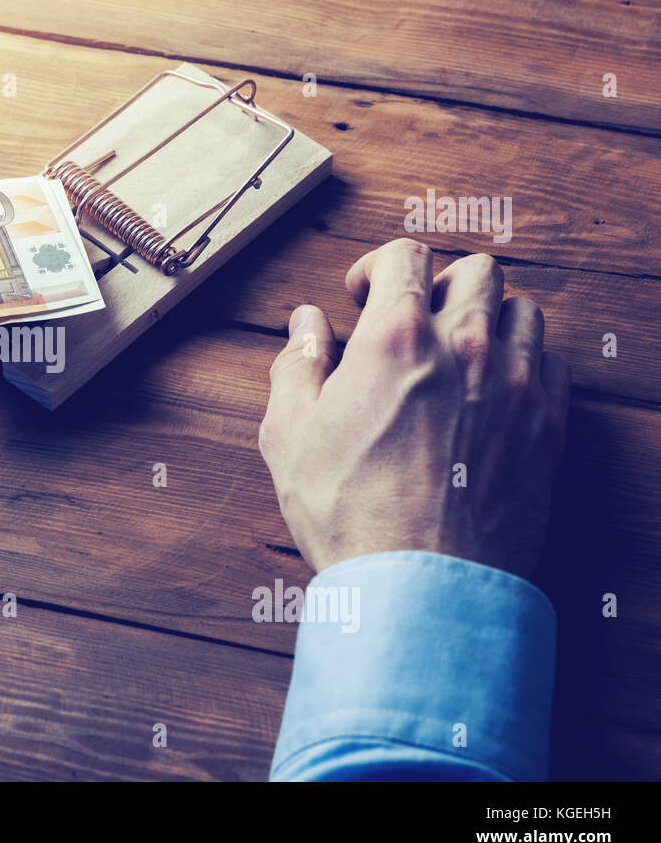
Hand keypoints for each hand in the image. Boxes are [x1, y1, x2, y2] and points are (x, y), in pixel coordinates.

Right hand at [258, 238, 571, 577]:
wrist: (420, 586)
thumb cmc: (347, 512)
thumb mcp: (289, 434)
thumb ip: (297, 363)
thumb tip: (307, 323)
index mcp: (396, 337)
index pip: (405, 256)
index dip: (378, 266)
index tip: (361, 295)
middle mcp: (465, 346)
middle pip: (475, 272)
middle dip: (438, 285)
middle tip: (413, 322)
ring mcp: (515, 385)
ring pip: (523, 311)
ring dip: (488, 319)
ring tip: (459, 354)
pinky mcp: (547, 427)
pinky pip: (552, 364)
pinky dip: (526, 363)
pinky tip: (494, 391)